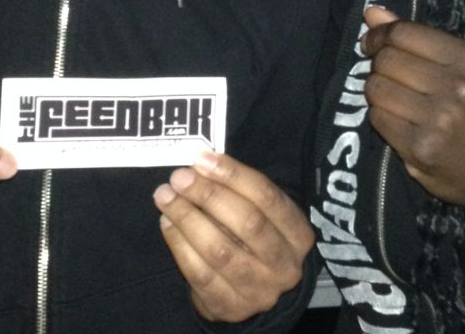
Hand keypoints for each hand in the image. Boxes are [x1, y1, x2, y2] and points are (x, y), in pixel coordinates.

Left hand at [153, 152, 313, 321]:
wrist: (255, 292)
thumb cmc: (256, 239)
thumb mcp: (262, 214)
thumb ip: (239, 190)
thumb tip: (200, 163)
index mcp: (298, 234)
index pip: (267, 197)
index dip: (233, 175)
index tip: (201, 159)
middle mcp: (284, 265)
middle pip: (247, 223)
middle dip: (208, 195)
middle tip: (179, 177)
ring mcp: (259, 290)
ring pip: (220, 250)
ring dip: (187, 218)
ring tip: (166, 197)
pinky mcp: (230, 307)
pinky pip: (200, 274)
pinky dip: (179, 245)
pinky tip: (168, 223)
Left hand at [361, 6, 464, 255]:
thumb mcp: (464, 68)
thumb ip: (417, 37)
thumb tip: (371, 12)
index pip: (404, 33)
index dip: (379, 35)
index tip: (372, 43)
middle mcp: (457, 87)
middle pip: (386, 60)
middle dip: (379, 65)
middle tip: (390, 77)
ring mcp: (439, 120)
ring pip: (376, 88)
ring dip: (377, 92)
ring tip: (395, 99)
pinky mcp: (420, 149)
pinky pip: (377, 118)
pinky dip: (380, 116)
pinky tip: (399, 121)